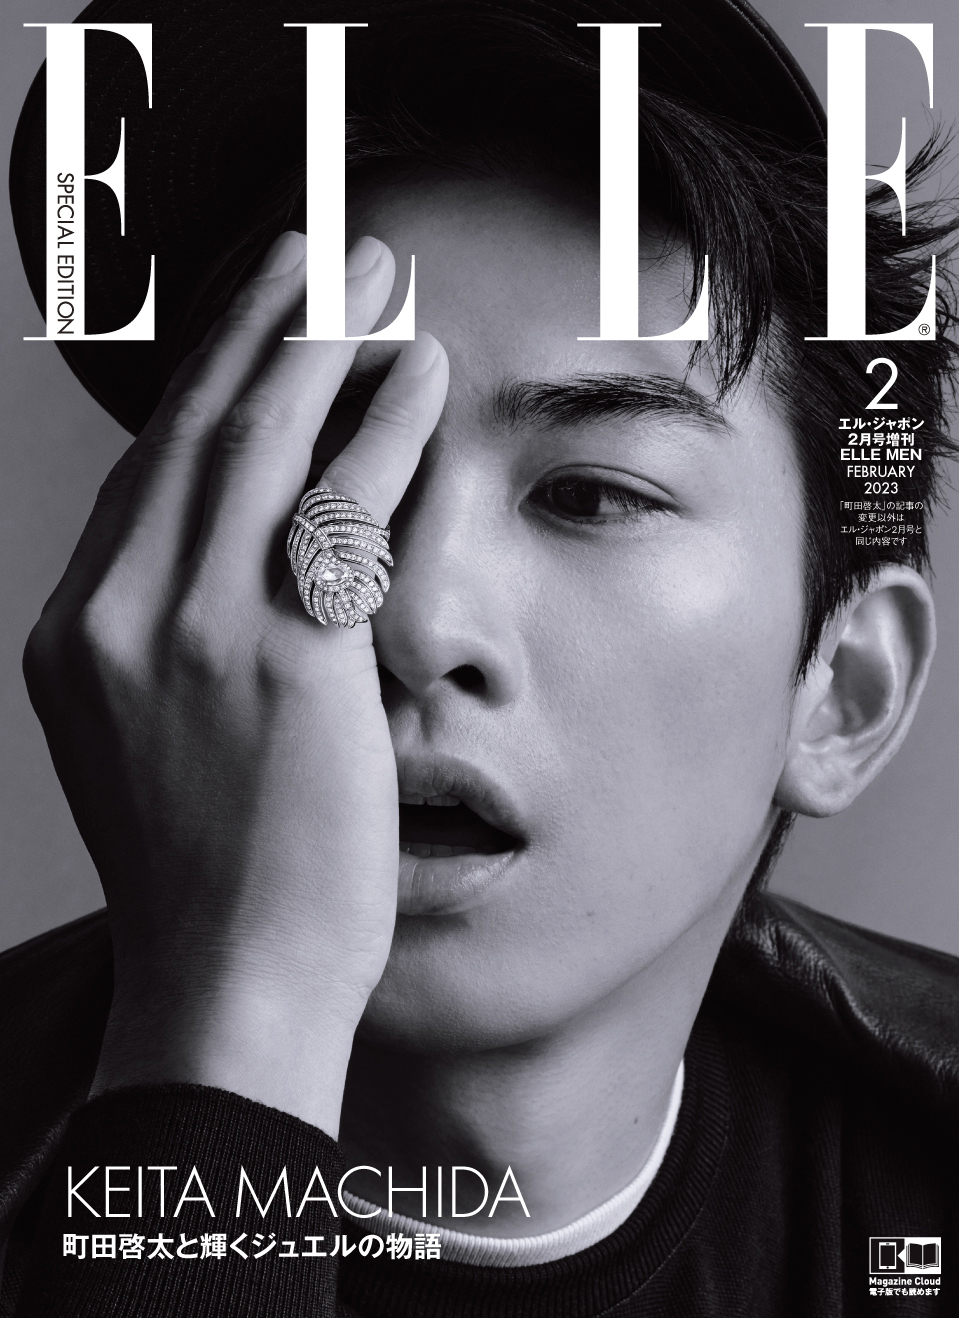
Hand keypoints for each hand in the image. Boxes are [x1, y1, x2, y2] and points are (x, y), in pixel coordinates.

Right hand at [23, 231, 448, 1134]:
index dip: (210, 381)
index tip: (259, 323)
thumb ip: (175, 642)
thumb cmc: (210, 877)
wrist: (228, 984)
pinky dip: (382, 428)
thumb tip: (239, 556)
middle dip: (262, 326)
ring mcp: (194, 631)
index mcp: (78, 632)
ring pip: (260, 442)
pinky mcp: (283, 658)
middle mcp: (117, 614)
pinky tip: (421, 373)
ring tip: (379, 281)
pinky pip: (338, 507)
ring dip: (324, 345)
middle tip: (320, 252)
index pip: (149, 472)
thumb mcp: (150, 741)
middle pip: (195, 430)